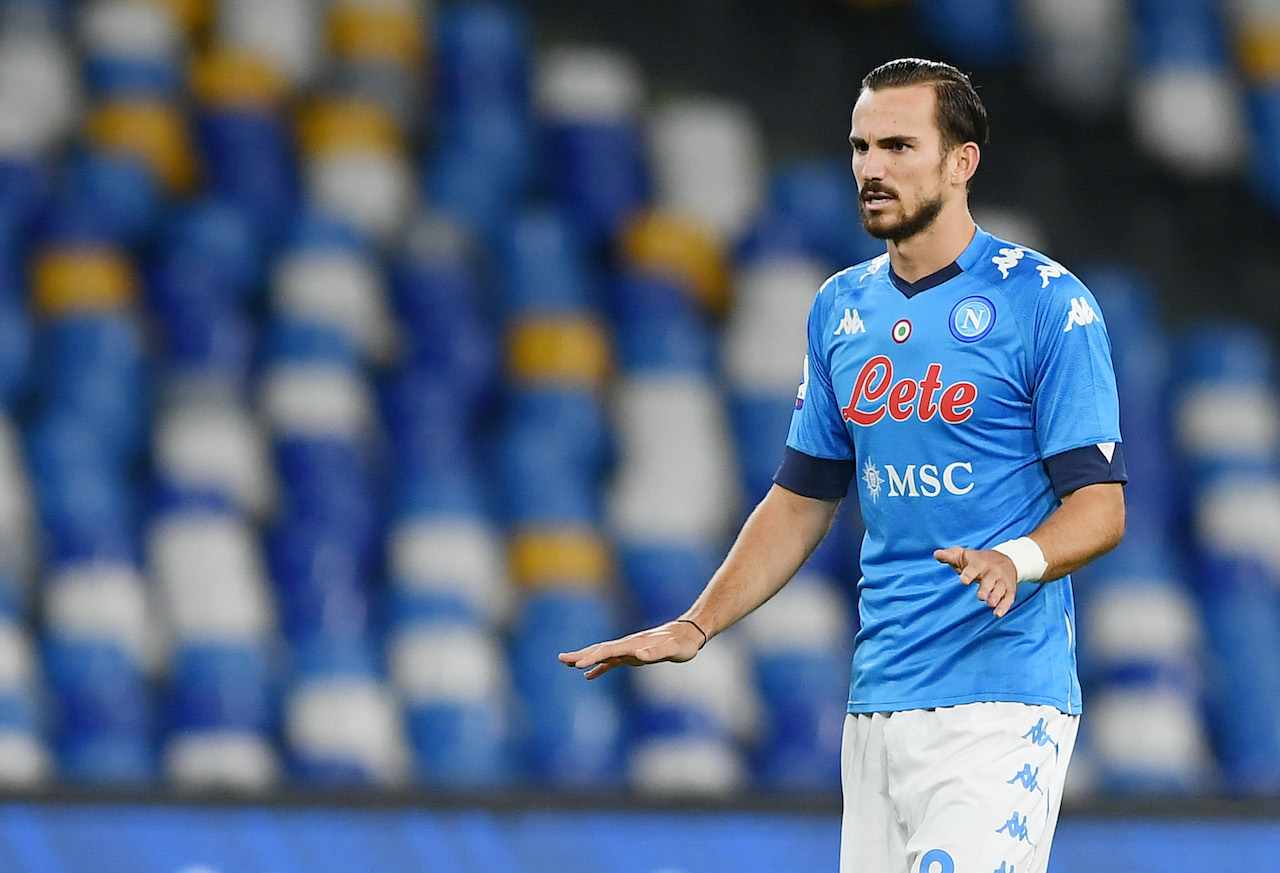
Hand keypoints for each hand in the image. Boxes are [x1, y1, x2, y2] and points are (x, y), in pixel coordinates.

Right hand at [557, 620, 704, 679]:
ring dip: (585, 658)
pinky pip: (611, 662)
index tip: (577, 664)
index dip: (592, 657)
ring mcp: (629, 650)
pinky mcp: (633, 655)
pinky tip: (589, 676)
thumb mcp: (673, 650)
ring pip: (602, 654)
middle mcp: (628, 645)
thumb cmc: (682, 644)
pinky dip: (598, 668)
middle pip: (599, 649)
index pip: (608, 651)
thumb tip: (638, 654)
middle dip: (580, 655)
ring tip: (567, 664)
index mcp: (633, 644)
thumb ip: (655, 651)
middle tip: (561, 659)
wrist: (688, 634)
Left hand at [934, 546, 1018, 617]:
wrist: (1007, 558)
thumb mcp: (963, 555)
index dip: (969, 574)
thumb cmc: (978, 560)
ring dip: (996, 597)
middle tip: (980, 597)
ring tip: (990, 604)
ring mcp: (1002, 581)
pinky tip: (997, 614)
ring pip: (1000, 589)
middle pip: (990, 580)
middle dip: (986, 588)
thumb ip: (949, 556)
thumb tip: (936, 554)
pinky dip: (1004, 607)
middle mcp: (993, 572)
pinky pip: (1008, 599)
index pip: (975, 568)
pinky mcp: (1009, 590)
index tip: (963, 580)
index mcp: (980, 563)